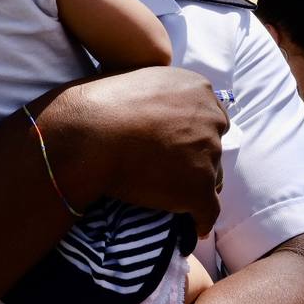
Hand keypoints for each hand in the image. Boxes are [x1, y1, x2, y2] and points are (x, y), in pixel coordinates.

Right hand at [41, 67, 227, 235]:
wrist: (89, 135)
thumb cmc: (101, 105)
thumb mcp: (140, 78)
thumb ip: (162, 91)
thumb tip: (158, 104)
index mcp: (198, 89)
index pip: (211, 118)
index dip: (195, 135)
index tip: (180, 148)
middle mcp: (210, 118)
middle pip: (214, 147)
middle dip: (198, 159)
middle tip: (173, 171)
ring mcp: (208, 154)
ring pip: (213, 178)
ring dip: (197, 187)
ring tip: (174, 197)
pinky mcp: (199, 187)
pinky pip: (209, 211)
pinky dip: (201, 219)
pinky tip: (192, 225)